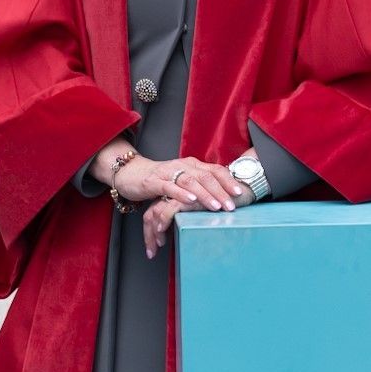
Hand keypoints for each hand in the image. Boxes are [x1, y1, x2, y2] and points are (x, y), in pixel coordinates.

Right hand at [114, 154, 239, 213]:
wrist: (131, 173)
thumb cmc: (160, 179)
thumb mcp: (183, 180)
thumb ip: (200, 185)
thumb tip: (223, 196)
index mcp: (192, 164)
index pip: (215, 170)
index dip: (228, 180)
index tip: (239, 193)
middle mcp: (182, 165)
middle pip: (206, 176)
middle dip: (220, 192)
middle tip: (231, 206)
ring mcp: (168, 172)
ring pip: (190, 182)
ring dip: (205, 195)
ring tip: (216, 207)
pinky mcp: (154, 181)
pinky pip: (169, 187)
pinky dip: (181, 194)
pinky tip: (191, 201)